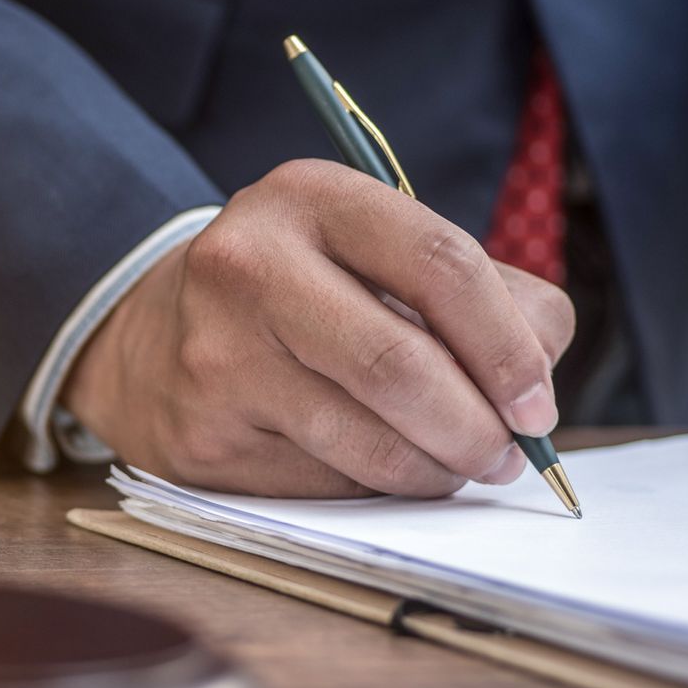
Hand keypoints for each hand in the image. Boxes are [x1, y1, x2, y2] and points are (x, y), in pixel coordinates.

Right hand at [62, 159, 574, 496]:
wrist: (149, 336)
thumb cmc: (301, 293)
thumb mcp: (375, 251)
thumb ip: (480, 294)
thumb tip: (538, 385)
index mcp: (312, 198)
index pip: (440, 263)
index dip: (507, 346)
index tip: (537, 403)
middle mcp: (251, 266)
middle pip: (400, 366)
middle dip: (477, 428)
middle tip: (509, 455)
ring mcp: (218, 356)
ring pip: (367, 442)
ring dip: (437, 471)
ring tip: (458, 465)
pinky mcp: (205, 436)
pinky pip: (325, 484)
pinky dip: (376, 489)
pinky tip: (380, 468)